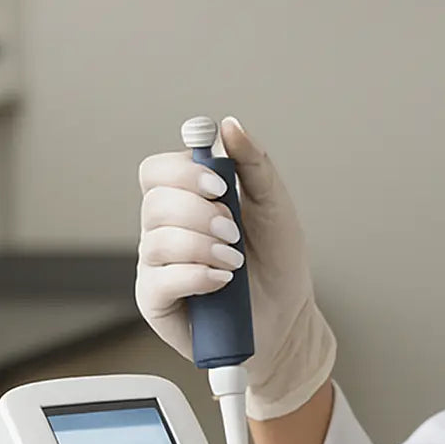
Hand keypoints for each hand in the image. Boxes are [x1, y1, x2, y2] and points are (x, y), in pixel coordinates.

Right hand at [135, 116, 335, 418]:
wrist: (289, 318)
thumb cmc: (278, 263)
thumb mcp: (275, 208)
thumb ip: (254, 165)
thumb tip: (230, 124)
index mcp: (187, 201)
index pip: (158, 171)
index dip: (184, 173)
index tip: (221, 186)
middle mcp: (165, 229)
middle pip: (155, 202)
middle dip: (200, 214)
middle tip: (234, 232)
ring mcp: (157, 265)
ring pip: (157, 240)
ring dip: (202, 246)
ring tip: (235, 261)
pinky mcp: (156, 301)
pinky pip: (159, 280)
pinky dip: (194, 276)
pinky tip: (221, 281)